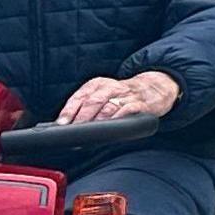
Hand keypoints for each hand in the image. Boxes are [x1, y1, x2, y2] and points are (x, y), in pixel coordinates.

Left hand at [56, 72, 179, 125]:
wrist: (152, 88)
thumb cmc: (119, 96)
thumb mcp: (101, 94)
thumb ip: (84, 106)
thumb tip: (65, 124)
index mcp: (97, 84)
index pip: (80, 96)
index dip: (69, 110)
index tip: (62, 123)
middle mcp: (111, 87)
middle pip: (93, 101)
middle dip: (83, 117)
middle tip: (76, 129)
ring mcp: (126, 95)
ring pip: (109, 107)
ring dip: (99, 120)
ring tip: (92, 131)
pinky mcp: (141, 104)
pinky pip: (129, 110)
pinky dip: (119, 117)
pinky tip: (113, 125)